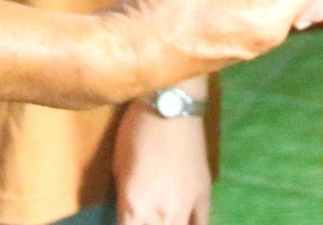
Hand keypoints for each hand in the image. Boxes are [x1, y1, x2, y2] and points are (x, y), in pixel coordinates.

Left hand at [114, 106, 211, 224]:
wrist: (170, 108)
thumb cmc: (136, 132)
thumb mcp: (118, 166)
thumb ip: (123, 198)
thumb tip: (127, 214)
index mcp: (134, 207)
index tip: (126, 220)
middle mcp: (160, 215)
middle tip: (142, 217)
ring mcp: (185, 209)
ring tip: (164, 219)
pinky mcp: (205, 197)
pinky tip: (185, 222)